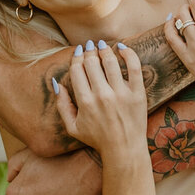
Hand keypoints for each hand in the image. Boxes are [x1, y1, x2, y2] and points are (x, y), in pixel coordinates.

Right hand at [53, 42, 147, 163]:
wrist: (124, 149)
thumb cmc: (97, 138)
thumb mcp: (72, 127)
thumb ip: (62, 105)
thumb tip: (57, 83)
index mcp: (85, 102)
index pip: (77, 69)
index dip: (77, 57)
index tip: (79, 52)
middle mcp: (102, 96)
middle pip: (92, 62)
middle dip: (89, 51)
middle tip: (90, 46)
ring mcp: (121, 94)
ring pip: (110, 61)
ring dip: (104, 49)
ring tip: (102, 46)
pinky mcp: (137, 94)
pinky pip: (134, 67)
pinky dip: (128, 53)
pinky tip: (121, 47)